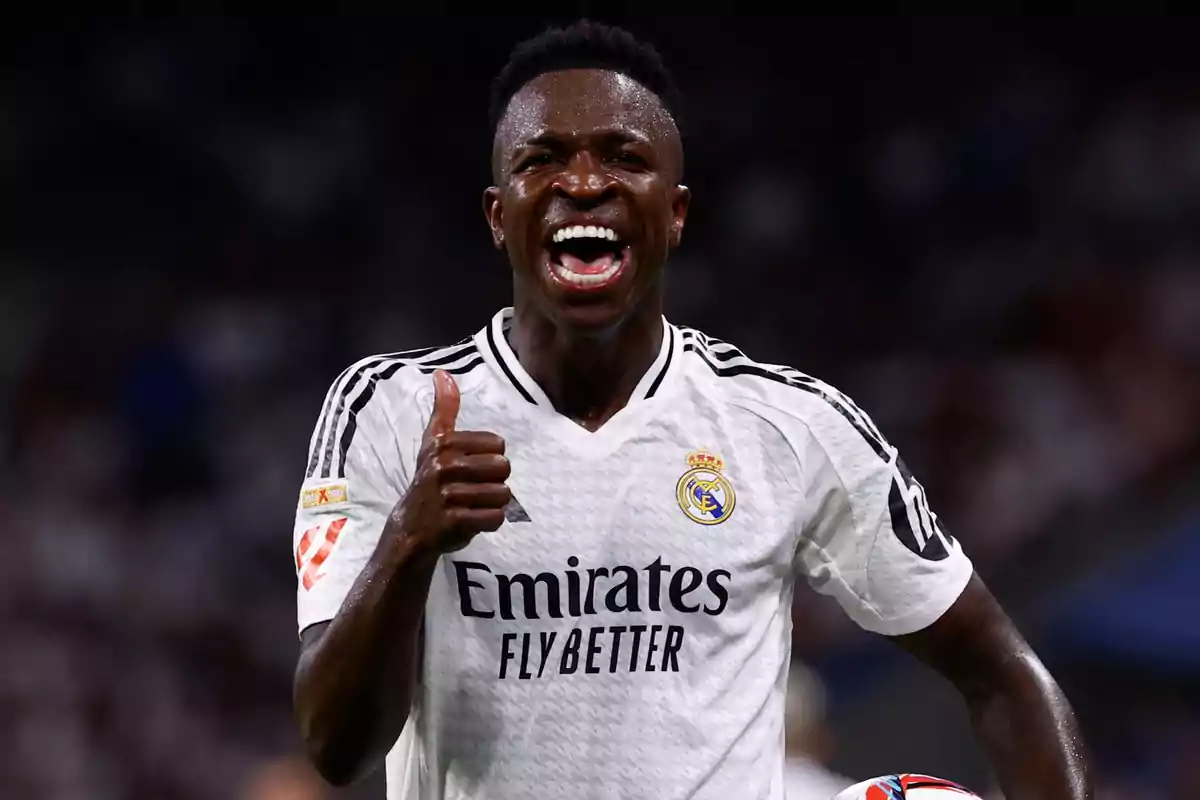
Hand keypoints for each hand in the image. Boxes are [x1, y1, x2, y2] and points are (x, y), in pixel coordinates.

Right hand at [396, 370, 511, 553]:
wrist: (410, 528)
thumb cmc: (429, 481)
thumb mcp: (434, 443)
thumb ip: (445, 409)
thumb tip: (443, 373)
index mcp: (443, 444)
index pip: (498, 444)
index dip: (489, 458)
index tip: (470, 468)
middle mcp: (444, 466)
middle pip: (503, 468)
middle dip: (493, 481)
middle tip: (472, 489)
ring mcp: (449, 494)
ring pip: (503, 494)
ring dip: (492, 503)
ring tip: (472, 505)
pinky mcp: (455, 521)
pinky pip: (495, 517)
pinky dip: (489, 521)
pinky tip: (472, 520)